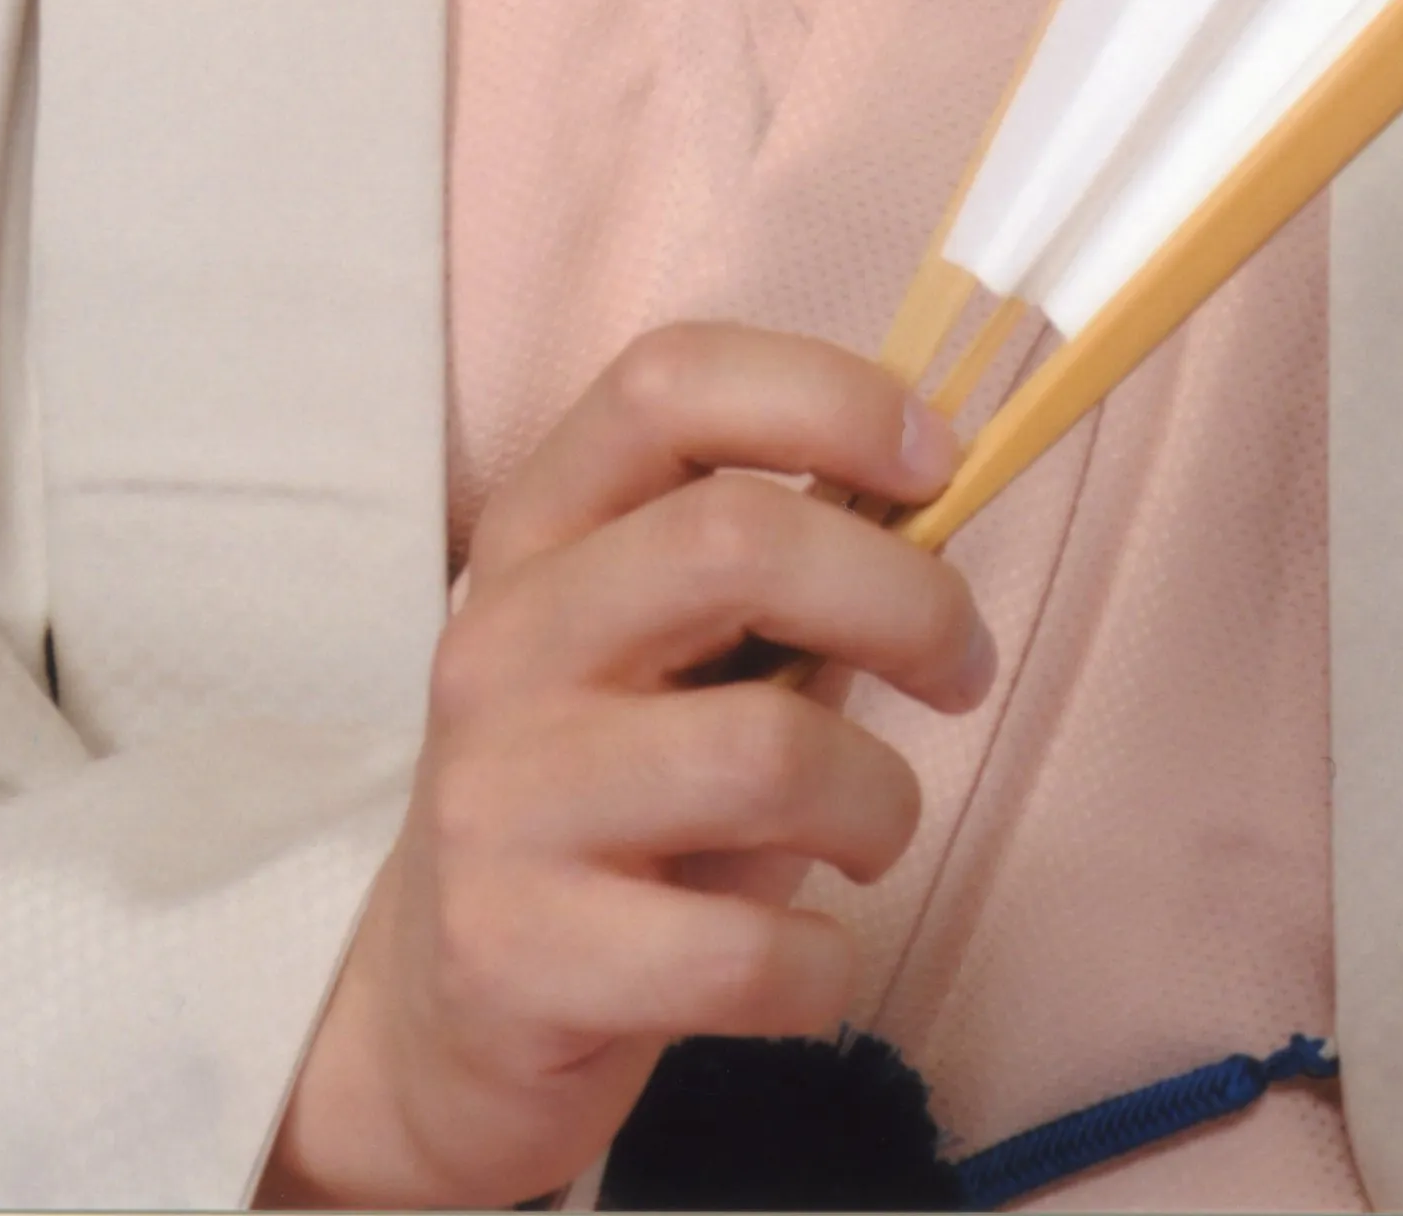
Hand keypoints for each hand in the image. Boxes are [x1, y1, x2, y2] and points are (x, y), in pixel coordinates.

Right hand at [261, 322, 990, 1209]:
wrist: (440, 1020)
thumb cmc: (614, 805)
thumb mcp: (671, 660)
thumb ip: (778, 581)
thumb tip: (934, 510)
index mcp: (542, 532)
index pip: (668, 382)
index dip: (829, 396)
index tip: (941, 463)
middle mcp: (502, 641)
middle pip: (736, 540)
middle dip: (906, 600)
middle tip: (962, 669)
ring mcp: (497, 799)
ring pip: (766, 754)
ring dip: (880, 800)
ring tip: (874, 832)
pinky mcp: (515, 957)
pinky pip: (742, 953)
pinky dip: (823, 965)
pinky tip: (808, 964)